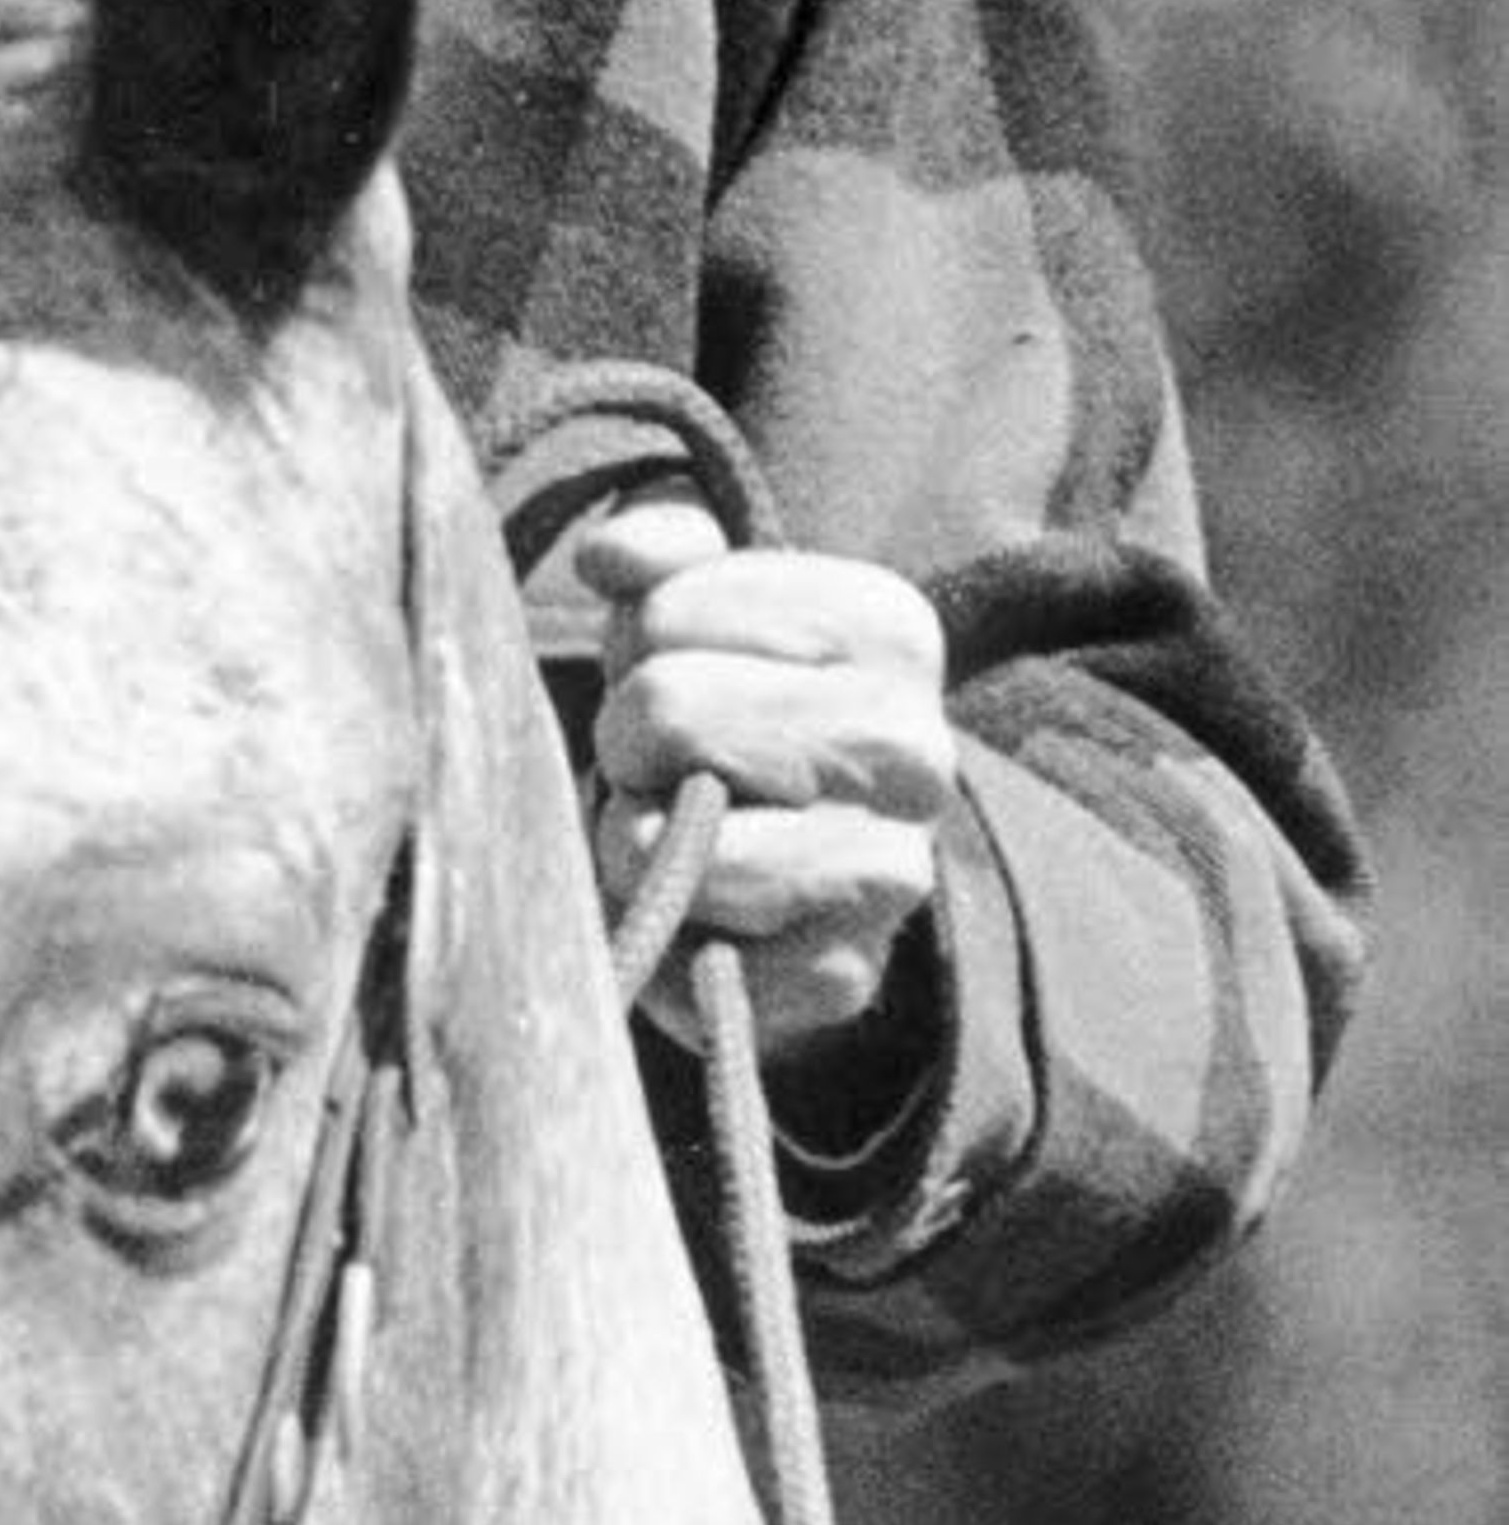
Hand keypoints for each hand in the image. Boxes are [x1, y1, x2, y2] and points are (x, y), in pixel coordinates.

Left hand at [578, 501, 954, 1074]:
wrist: (787, 862)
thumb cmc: (724, 702)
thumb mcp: (693, 599)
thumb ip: (658, 548)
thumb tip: (609, 557)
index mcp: (888, 629)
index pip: (663, 613)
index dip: (636, 646)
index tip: (679, 669)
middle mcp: (914, 748)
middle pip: (667, 711)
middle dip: (629, 740)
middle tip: (665, 763)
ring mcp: (892, 871)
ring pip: (673, 844)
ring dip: (630, 840)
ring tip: (675, 831)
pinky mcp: (842, 976)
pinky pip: (689, 957)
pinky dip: (655, 938)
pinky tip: (691, 912)